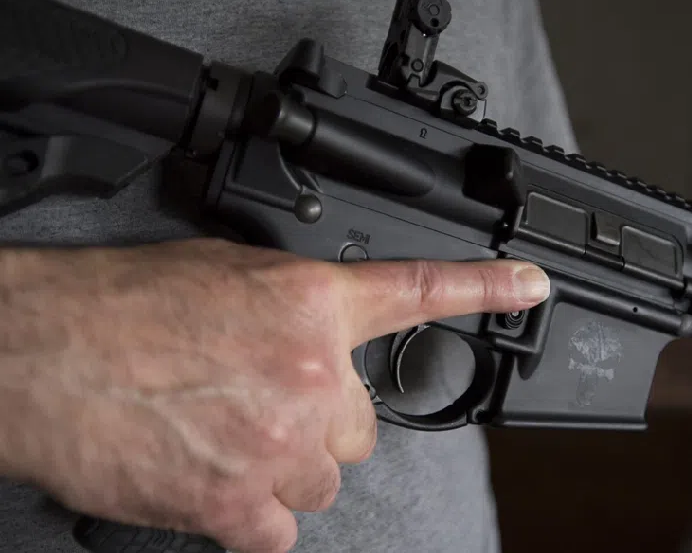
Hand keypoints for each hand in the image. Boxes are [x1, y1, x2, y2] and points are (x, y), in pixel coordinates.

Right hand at [0, 238, 549, 552]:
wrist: (46, 355)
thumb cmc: (123, 306)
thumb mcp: (228, 277)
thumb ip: (296, 311)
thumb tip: (322, 341)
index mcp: (313, 307)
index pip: (420, 291)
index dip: (484, 288)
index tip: (529, 286)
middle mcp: (312, 376)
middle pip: (361, 426)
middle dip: (322, 421)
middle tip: (263, 403)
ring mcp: (281, 447)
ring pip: (325, 479)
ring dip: (289, 465)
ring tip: (228, 436)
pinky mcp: (240, 507)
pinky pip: (281, 528)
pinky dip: (255, 512)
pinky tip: (217, 480)